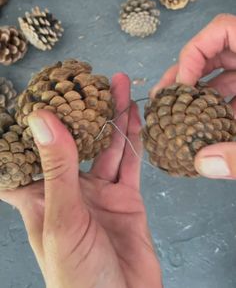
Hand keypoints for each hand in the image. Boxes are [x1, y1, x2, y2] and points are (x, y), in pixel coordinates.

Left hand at [0, 73, 161, 287]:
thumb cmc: (78, 277)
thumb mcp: (62, 218)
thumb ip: (57, 168)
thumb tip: (43, 120)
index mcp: (41, 196)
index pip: (26, 155)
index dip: (27, 128)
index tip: (33, 98)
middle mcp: (69, 190)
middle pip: (74, 141)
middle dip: (81, 110)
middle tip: (87, 79)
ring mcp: (98, 193)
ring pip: (105, 146)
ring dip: (111, 117)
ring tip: (116, 86)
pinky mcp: (125, 199)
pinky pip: (129, 162)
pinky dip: (133, 139)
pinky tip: (134, 116)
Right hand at [151, 14, 235, 179]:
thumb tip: (202, 163)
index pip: (221, 29)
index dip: (194, 53)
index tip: (182, 87)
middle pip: (213, 52)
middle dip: (185, 75)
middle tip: (163, 100)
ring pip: (221, 74)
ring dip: (198, 94)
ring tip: (176, 115)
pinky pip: (233, 91)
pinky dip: (216, 106)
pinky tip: (202, 127)